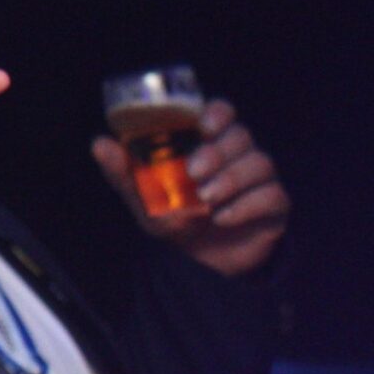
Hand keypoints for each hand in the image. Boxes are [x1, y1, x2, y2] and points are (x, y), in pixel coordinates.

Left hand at [92, 99, 288, 276]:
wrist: (197, 260)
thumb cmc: (170, 215)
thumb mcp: (142, 196)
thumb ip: (123, 171)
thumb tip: (99, 144)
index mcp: (206, 142)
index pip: (222, 113)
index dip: (218, 113)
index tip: (204, 126)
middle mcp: (236, 155)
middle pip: (240, 136)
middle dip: (217, 152)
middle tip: (194, 172)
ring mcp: (258, 179)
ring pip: (260, 163)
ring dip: (231, 179)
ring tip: (206, 200)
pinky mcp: (273, 206)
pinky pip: (273, 196)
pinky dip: (247, 205)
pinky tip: (222, 217)